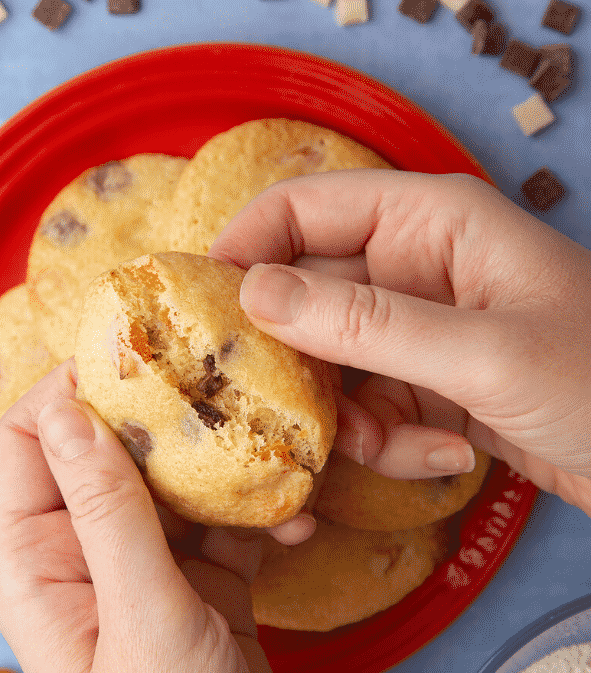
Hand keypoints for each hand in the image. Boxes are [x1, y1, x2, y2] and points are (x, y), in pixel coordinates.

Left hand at [0, 359, 286, 672]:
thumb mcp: (139, 614)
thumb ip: (108, 513)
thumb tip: (71, 412)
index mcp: (37, 565)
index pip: (29, 445)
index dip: (71, 391)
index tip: (134, 352)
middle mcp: (84, 559)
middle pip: (109, 454)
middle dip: (163, 420)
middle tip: (222, 384)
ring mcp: (146, 573)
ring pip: (175, 486)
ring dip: (223, 466)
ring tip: (277, 445)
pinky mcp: (201, 589)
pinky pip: (225, 528)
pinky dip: (261, 515)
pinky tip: (301, 515)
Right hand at [208, 170, 590, 517]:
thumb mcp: (480, 351)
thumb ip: (365, 324)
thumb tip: (255, 297)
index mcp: (431, 222)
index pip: (305, 211)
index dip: (245, 251)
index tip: (198, 313)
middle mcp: (417, 269)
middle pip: (309, 303)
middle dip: (302, 366)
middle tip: (284, 415)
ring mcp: (424, 333)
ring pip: (336, 371)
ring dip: (355, 421)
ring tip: (396, 444)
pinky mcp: (433, 388)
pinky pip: (375, 414)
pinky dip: (398, 444)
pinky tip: (450, 454)